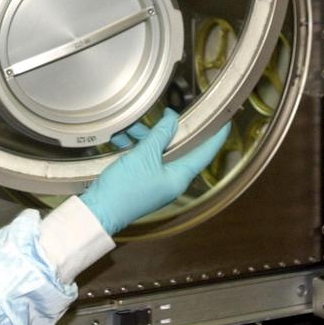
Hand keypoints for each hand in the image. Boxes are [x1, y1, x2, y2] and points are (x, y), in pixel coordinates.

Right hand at [80, 109, 230, 235]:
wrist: (99, 212)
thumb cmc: (124, 188)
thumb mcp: (144, 156)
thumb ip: (160, 135)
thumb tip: (173, 120)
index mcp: (180, 176)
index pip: (205, 153)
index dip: (216, 136)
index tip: (223, 121)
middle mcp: (173, 180)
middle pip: (181, 149)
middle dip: (169, 130)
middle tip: (166, 113)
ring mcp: (157, 181)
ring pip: (160, 152)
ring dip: (148, 137)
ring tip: (131, 127)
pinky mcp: (143, 182)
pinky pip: (146, 158)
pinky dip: (137, 147)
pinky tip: (122, 138)